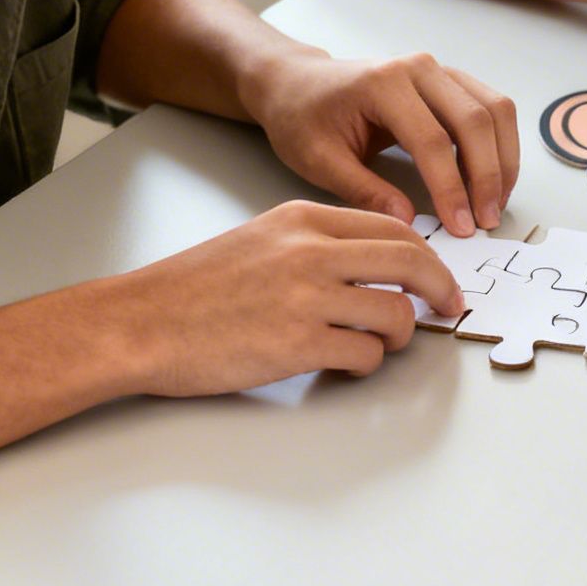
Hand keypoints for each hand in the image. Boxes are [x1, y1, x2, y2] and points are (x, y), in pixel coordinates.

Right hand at [105, 202, 464, 395]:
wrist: (137, 323)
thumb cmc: (190, 289)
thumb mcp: (260, 240)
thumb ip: (316, 244)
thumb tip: (373, 265)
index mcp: (303, 220)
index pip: (393, 226)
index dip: (425, 254)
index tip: (435, 274)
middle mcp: (311, 251)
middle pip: (411, 260)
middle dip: (440, 287)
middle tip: (448, 307)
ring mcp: (307, 296)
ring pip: (396, 311)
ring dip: (400, 334)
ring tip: (379, 344)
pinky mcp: (298, 343)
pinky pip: (365, 353)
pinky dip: (366, 364)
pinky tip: (346, 365)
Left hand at [240, 49, 517, 235]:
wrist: (297, 82)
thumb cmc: (302, 116)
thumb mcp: (319, 160)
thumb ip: (364, 191)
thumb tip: (407, 222)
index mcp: (383, 83)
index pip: (432, 140)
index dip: (451, 187)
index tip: (460, 226)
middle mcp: (420, 69)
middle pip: (475, 121)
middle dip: (488, 176)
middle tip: (486, 221)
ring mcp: (440, 71)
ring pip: (496, 111)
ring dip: (504, 160)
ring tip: (495, 203)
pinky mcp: (452, 82)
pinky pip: (492, 109)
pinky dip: (500, 145)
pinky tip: (493, 180)